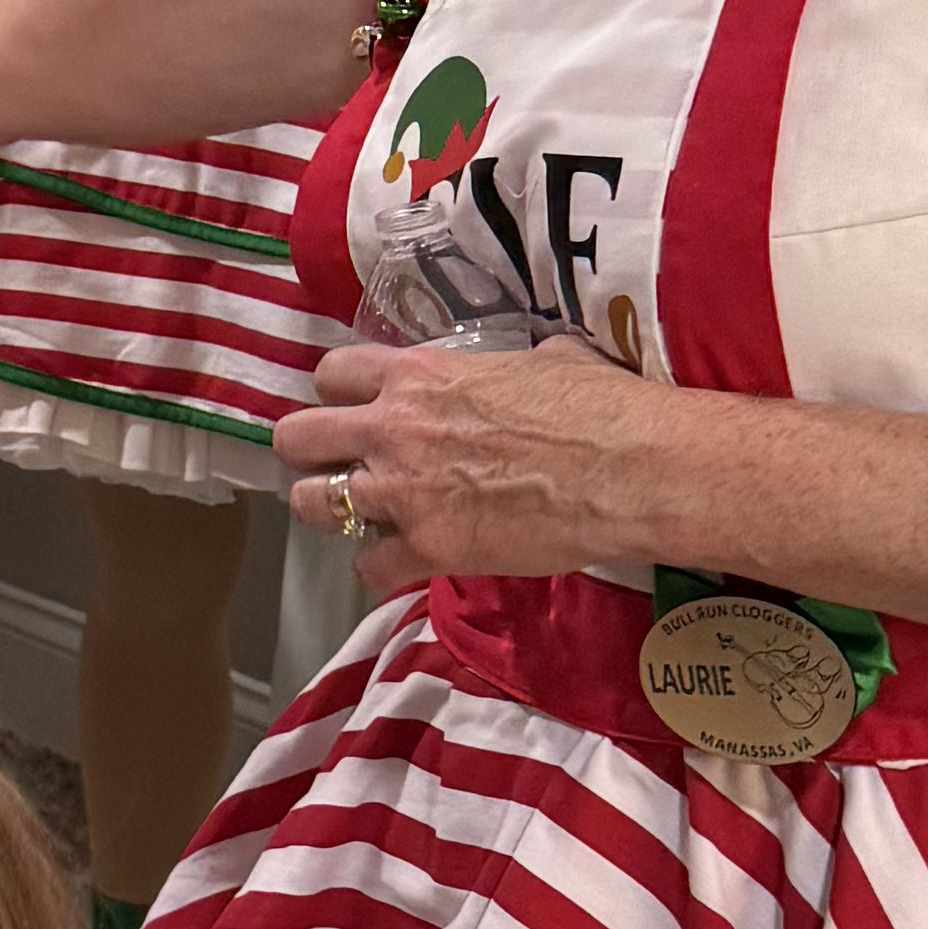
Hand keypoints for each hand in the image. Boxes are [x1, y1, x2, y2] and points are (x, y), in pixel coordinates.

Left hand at [272, 323, 666, 591]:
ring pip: (312, 505)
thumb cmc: (598, 406)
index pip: (331, 372)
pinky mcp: (428, 547)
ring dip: (331, 511)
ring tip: (360, 517)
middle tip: (337, 466)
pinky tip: (403, 562)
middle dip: (309, 454)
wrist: (630, 470)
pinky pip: (368, 567)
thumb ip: (508, 367)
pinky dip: (380, 568)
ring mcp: (405, 491)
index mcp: (419, 375)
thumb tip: (532, 365)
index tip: (355, 409)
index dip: (337, 394)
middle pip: (296, 438)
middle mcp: (394, 428)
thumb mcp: (544, 360)